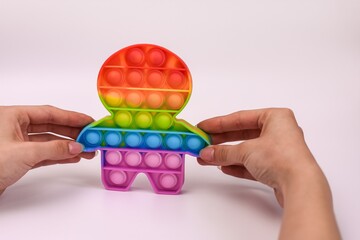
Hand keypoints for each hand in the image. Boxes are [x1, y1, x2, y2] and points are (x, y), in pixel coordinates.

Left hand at [0, 105, 94, 193]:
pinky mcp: (19, 158)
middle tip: (91, 136)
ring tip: (87, 150)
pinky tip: (73, 157)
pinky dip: (58, 155)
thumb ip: (54, 149)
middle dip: (72, 133)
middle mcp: (15, 127)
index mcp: (12, 116)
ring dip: (67, 146)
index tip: (88, 121)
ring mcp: (17, 144)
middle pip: (50, 126)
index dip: (71, 117)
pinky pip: (44, 154)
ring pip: (48, 141)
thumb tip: (77, 147)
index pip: (49, 113)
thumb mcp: (24, 153)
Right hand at [197, 108, 339, 238]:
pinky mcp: (278, 168)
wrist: (301, 186)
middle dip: (221, 140)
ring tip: (207, 158)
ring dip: (227, 155)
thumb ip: (224, 152)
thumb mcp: (246, 151)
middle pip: (243, 134)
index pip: (240, 118)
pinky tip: (223, 167)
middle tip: (203, 142)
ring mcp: (279, 151)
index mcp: (276, 117)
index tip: (203, 127)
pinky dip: (238, 165)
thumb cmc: (281, 158)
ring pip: (247, 150)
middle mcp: (279, 131)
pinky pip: (253, 163)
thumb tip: (207, 153)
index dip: (219, 123)